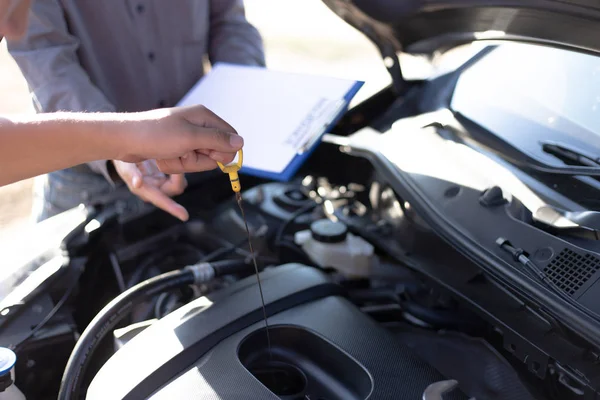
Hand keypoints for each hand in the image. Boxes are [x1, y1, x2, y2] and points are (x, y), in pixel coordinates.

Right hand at [113, 159, 188, 220]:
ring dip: (180, 171)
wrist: (126, 154)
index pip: (161, 200)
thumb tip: (137, 184)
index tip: (184, 216)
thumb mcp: (125, 165)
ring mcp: (161, 184)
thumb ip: (131, 174)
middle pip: (176, 188)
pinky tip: (177, 157)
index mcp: (145, 191)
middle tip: (179, 157)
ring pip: (179, 182)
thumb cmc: (124, 161)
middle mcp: (155, 191)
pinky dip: (179, 167)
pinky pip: (177, 174)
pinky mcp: (166, 177)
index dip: (172, 208)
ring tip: (176, 156)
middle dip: (179, 176)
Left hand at [117, 105, 242, 174]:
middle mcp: (198, 125)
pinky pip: (187, 162)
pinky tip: (163, 158)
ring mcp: (187, 137)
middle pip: (216, 152)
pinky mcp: (177, 147)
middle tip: (182, 153)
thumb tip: (241, 142)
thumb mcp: (190, 138)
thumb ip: (218, 140)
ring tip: (169, 155)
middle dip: (199, 159)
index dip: (223, 152)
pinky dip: (175, 164)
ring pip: (200, 160)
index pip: (230, 138)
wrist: (124, 139)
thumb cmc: (156, 135)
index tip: (207, 154)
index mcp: (204, 117)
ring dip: (185, 164)